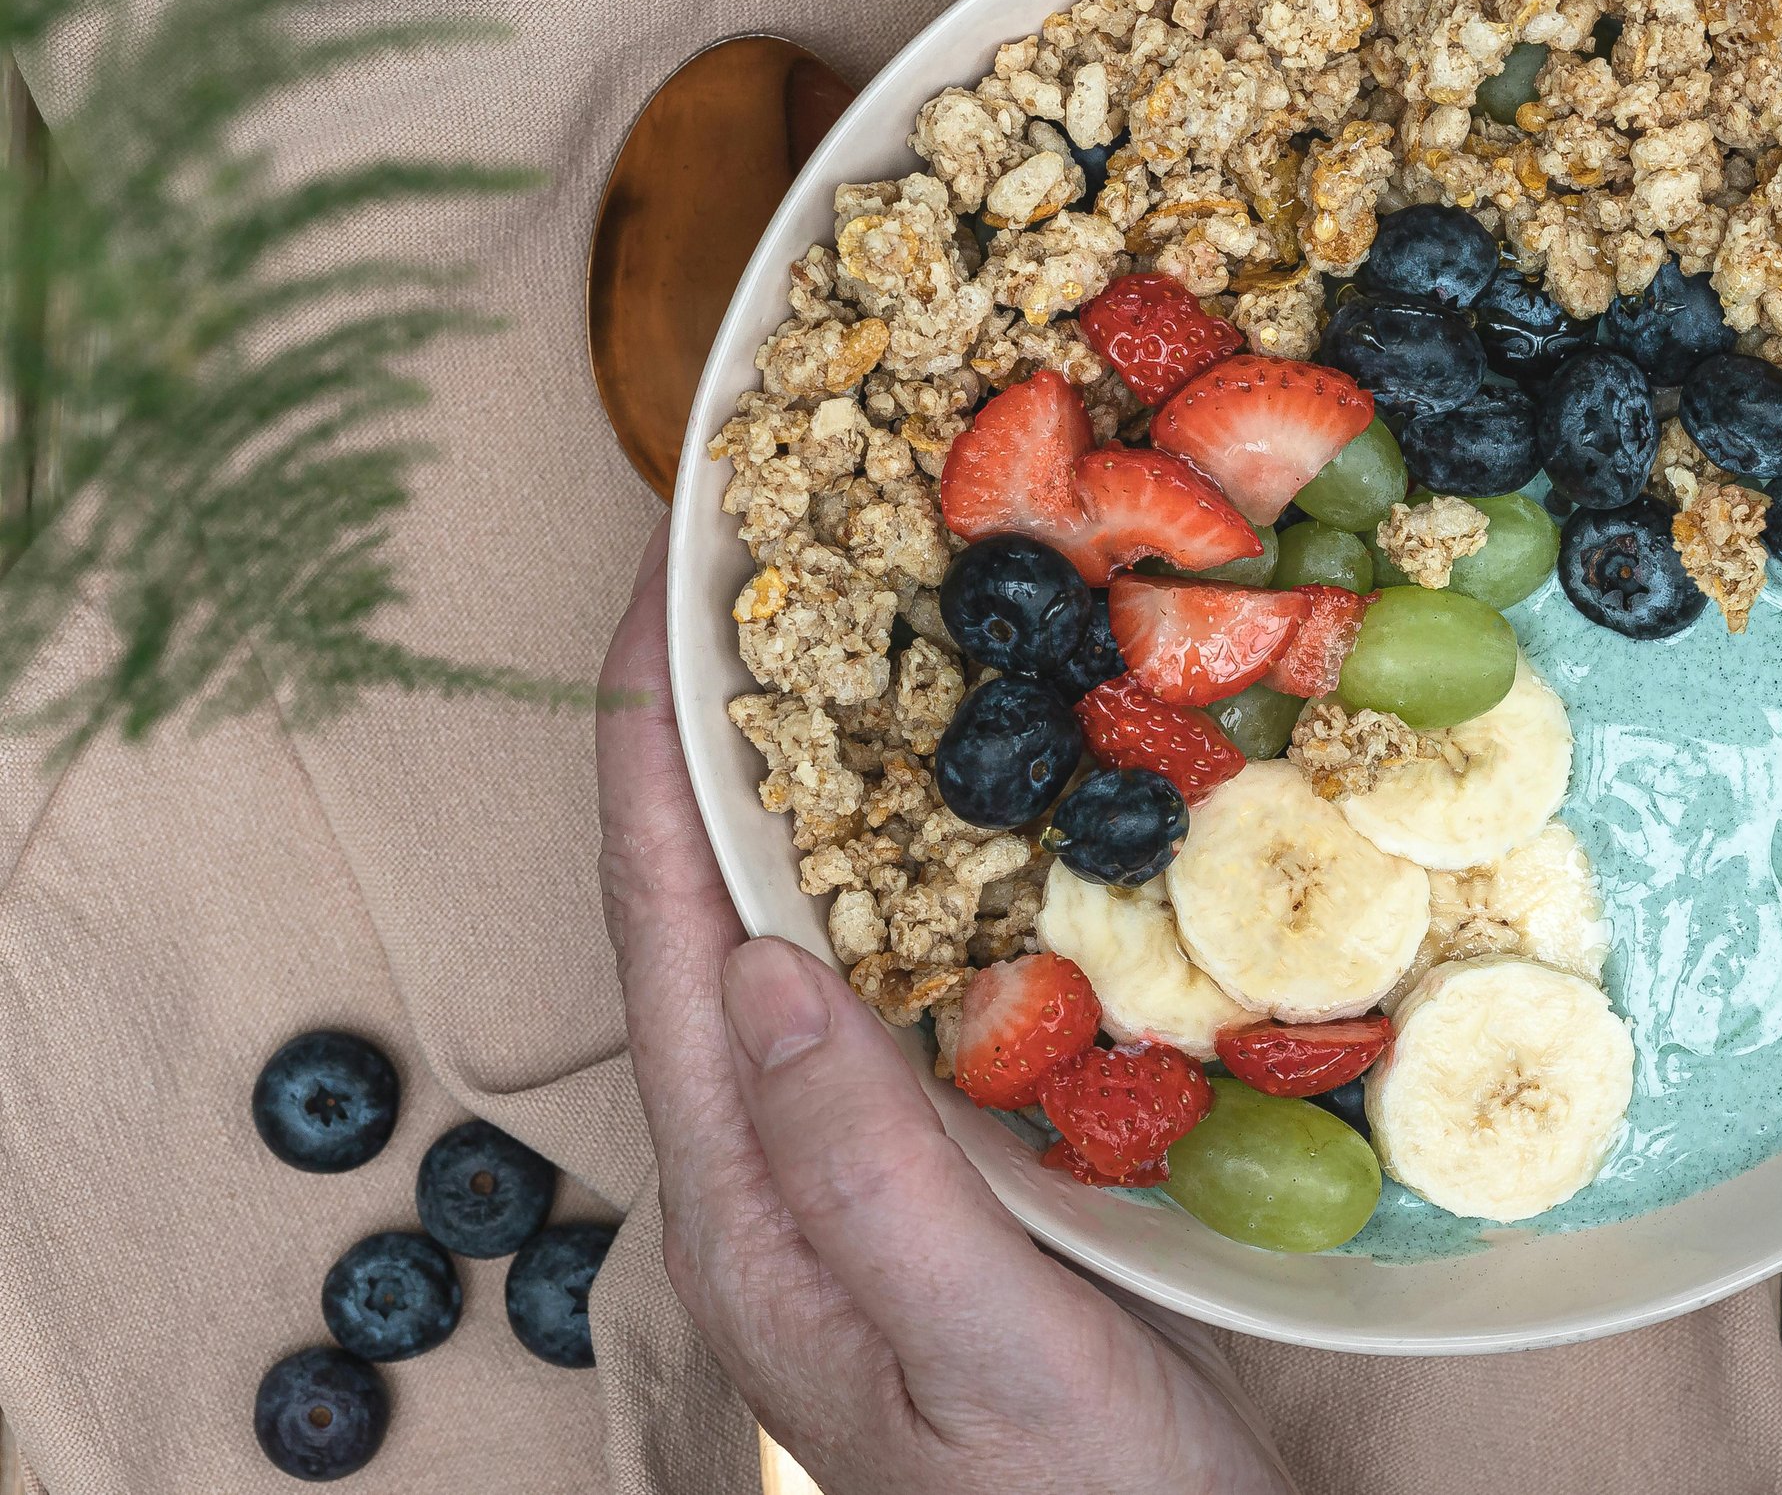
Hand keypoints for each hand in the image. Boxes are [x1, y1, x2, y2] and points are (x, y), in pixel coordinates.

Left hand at [594, 528, 1293, 1493]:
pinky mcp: (961, 1159)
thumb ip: (867, 1178)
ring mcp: (871, 1158)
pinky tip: (986, 805)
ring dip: (824, 782)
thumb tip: (765, 964)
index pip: (665, 938)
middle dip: (719, 735)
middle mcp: (786, 1161)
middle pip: (719, 909)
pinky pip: (920, 977)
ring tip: (862, 639)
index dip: (650, 762)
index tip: (659, 598)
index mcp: (749, 1203)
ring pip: (822, 930)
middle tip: (763, 571)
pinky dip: (933, 867)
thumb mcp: (973, 1355)